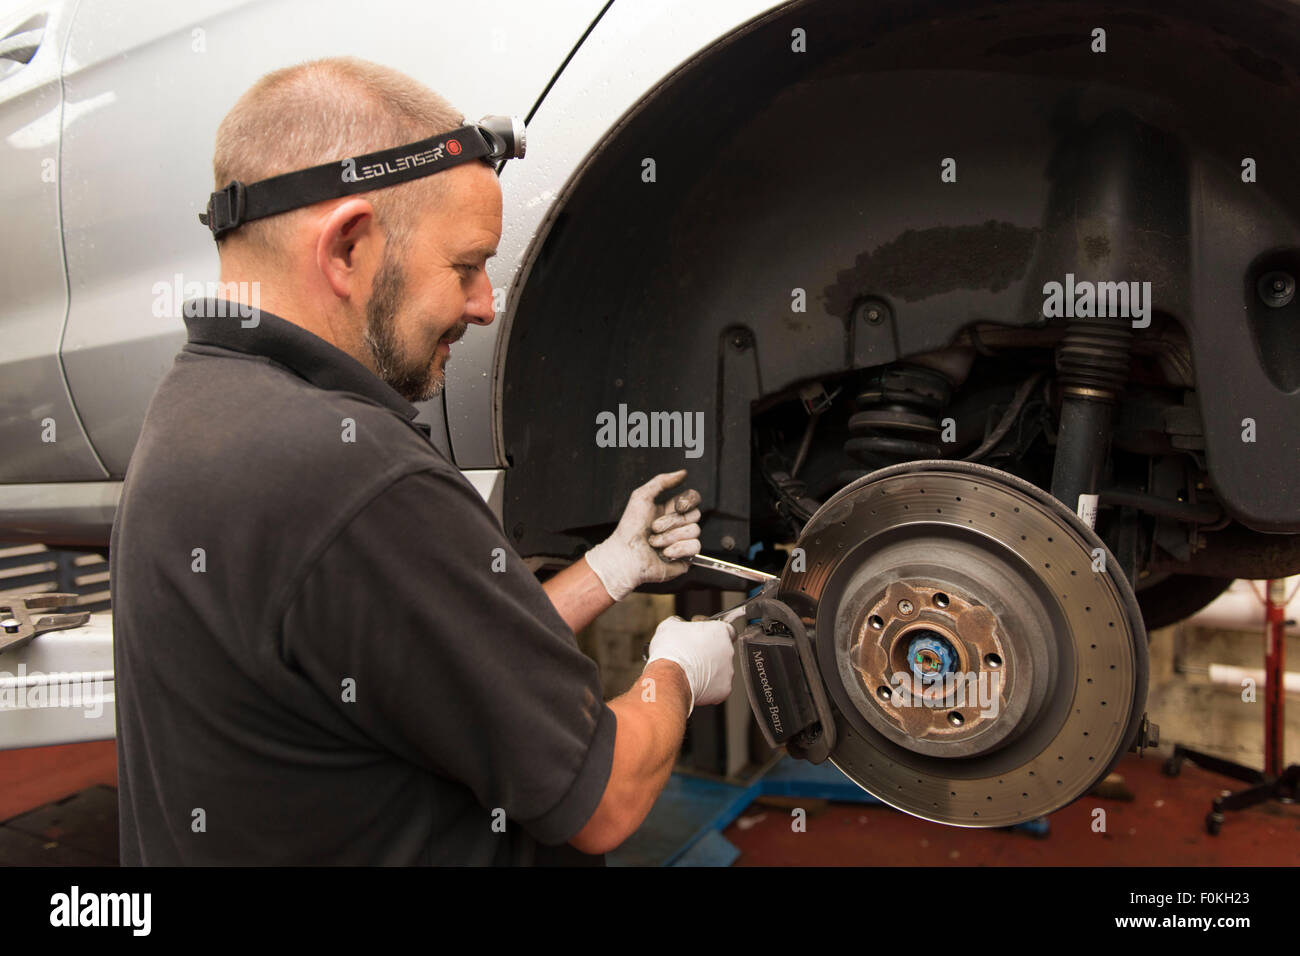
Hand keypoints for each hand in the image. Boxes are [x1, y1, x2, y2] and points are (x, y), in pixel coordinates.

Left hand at [583, 469, 701, 601]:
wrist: (625, 556)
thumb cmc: (629, 529)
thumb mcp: (641, 497)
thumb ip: (662, 481)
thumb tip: (683, 473)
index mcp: (670, 510)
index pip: (693, 498)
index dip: (689, 500)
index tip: (677, 506)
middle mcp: (678, 525)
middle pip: (695, 515)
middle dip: (672, 521)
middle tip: (654, 528)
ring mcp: (683, 541)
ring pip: (695, 531)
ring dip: (670, 537)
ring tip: (654, 542)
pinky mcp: (686, 557)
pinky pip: (695, 547)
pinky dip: (678, 549)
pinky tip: (664, 553)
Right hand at [645, 615, 734, 715]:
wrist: (669, 676)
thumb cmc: (671, 650)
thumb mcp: (669, 626)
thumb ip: (680, 623)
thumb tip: (678, 625)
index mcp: (720, 631)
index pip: (728, 630)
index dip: (714, 634)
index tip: (704, 638)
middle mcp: (728, 650)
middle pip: (722, 651)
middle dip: (709, 654)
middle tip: (691, 656)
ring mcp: (728, 671)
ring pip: (720, 670)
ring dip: (708, 671)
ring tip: (689, 672)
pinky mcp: (724, 689)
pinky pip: (717, 687)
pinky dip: (707, 687)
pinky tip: (693, 683)